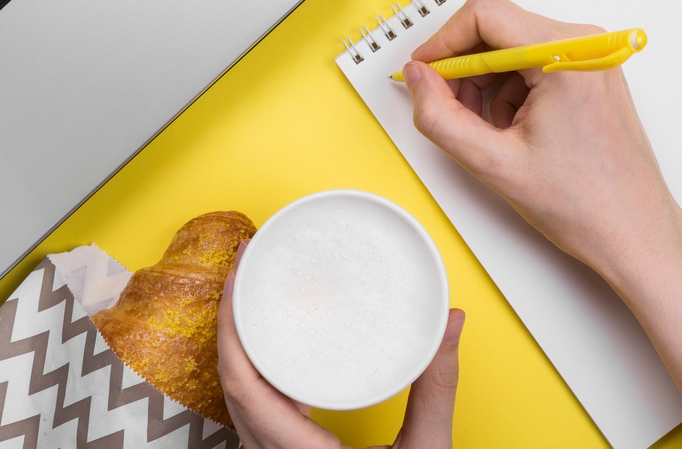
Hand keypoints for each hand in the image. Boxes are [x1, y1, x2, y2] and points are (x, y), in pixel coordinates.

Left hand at [217, 240, 465, 448]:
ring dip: (240, 346)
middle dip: (232, 320)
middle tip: (250, 269)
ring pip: (238, 399)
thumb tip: (450, 324)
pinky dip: (257, 372)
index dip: (232, 325)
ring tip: (257, 299)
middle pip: (231, 382)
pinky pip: (255, 411)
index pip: (242, 382)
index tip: (241, 277)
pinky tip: (277, 353)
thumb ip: (436, 389)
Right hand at [401, 0, 681, 277]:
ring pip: (512, 47)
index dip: (442, 42)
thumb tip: (418, 78)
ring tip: (487, 131)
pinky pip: (533, 63)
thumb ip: (441, 117)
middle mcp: (584, 44)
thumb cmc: (585, 204)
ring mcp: (591, 58)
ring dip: (486, 83)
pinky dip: (509, 90)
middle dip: (464, 68)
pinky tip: (511, 130)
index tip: (423, 72)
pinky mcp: (590, 74)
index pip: (484, 14)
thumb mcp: (495, 164)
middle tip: (448, 110)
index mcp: (566, 55)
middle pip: (497, 28)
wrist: (634, 232)